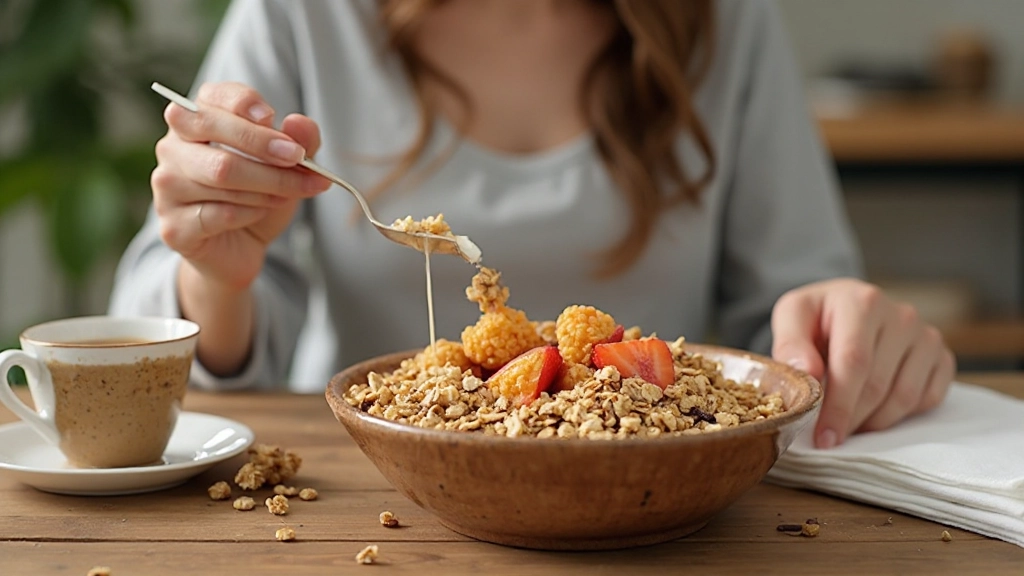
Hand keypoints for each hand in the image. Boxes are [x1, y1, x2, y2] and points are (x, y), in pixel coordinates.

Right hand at [151, 81, 330, 291]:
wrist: (241, 247)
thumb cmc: (260, 195)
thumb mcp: (289, 166)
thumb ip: (301, 142)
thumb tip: (298, 124)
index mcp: (197, 119)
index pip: (214, 96)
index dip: (244, 103)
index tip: (274, 117)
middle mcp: (172, 147)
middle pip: (212, 129)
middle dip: (262, 143)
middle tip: (298, 159)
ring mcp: (167, 186)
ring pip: (221, 174)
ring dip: (266, 185)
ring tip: (286, 194)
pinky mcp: (174, 226)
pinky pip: (220, 212)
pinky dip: (251, 213)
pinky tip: (259, 213)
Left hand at [770, 278, 954, 448]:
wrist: (847, 306)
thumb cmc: (818, 316)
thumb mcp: (792, 316)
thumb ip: (791, 343)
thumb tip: (807, 373)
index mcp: (863, 303)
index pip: (854, 362)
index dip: (839, 406)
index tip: (824, 437)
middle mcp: (902, 316)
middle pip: (878, 385)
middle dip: (851, 419)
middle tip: (830, 437)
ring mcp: (927, 337)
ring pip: (904, 398)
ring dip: (873, 422)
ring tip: (849, 424)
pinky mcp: (942, 357)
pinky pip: (928, 400)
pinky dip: (900, 415)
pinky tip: (874, 411)